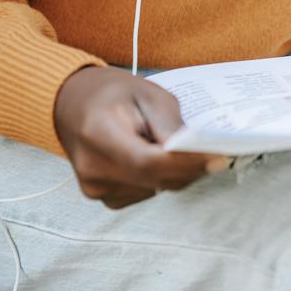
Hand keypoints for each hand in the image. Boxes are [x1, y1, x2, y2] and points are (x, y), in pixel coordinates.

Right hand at [55, 66, 225, 208]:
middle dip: (192, 167)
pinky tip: (154, 156)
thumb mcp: (147, 94)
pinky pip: (147, 192)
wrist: (72, 105)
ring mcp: (95, 187)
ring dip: (178, 172)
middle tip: (217, 152)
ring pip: (157, 188)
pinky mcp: (104, 197)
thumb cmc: (112, 94)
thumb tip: (196, 149)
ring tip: (174, 146)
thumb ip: (170, 124)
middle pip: (156, 179)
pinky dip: (161, 178)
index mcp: (98, 134)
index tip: (218, 157)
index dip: (186, 163)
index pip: (148, 162)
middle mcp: (92, 167)